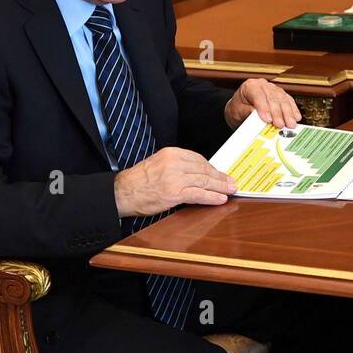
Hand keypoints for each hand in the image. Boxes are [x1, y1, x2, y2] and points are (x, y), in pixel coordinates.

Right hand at [113, 146, 235, 216]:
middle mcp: (174, 163)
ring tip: (230, 190)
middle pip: (204, 169)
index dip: (213, 168)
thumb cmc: (138, 181)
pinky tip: (220, 199)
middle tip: (232, 182)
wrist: (121, 193)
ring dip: (220, 187)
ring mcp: (174, 178)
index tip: (221, 173)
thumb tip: (199, 173)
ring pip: (204, 181)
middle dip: (220, 177)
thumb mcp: (158, 164)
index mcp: (171, 153)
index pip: (199, 159)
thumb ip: (177, 166)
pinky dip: (211, 197)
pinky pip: (198, 194)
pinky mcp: (174, 193)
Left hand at [224, 78, 300, 128]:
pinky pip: (289, 100)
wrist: (241, 108)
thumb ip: (249, 113)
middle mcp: (263, 85)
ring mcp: (273, 88)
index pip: (258, 95)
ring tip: (290, 124)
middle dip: (278, 113)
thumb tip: (260, 119)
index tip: (268, 120)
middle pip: (272, 97)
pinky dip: (293, 109)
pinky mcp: (281, 94)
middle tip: (280, 125)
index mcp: (250, 86)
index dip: (264, 108)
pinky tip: (296, 117)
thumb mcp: (239, 112)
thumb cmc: (239, 109)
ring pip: (283, 99)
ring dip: (288, 113)